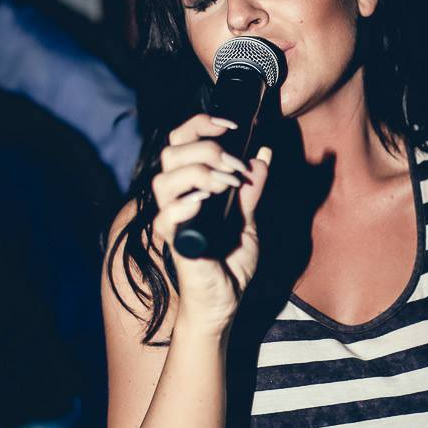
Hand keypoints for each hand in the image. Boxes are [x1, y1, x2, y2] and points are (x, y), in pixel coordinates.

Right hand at [151, 112, 271, 333]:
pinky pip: (166, 216)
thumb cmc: (229, 263)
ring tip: (227, 184)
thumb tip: (262, 156)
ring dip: (200, 173)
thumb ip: (250, 190)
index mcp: (192, 188)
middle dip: (207, 149)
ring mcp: (172, 220)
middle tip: (235, 167)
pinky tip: (205, 202)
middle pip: (172, 153)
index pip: (181, 142)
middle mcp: (177, 199)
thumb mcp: (248, 221)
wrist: (224, 302)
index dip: (200, 125)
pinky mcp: (173, 242)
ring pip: (165, 179)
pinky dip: (186, 204)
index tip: (231, 125)